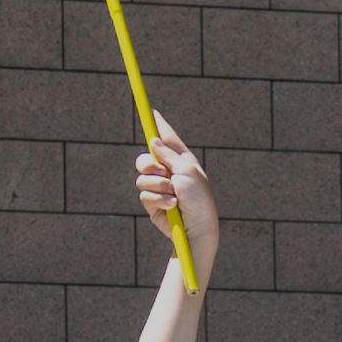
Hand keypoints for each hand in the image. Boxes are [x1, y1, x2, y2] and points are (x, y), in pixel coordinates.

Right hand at [136, 116, 219, 279]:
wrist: (197, 228)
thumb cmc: (198, 199)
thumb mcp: (186, 171)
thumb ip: (168, 155)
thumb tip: (153, 141)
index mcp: (183, 161)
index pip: (168, 139)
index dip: (159, 126)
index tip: (152, 112)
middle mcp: (170, 172)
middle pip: (146, 157)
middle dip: (149, 163)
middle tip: (160, 170)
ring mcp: (160, 188)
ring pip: (142, 176)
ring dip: (158, 185)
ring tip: (174, 194)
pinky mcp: (153, 204)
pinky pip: (144, 193)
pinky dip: (158, 199)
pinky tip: (172, 206)